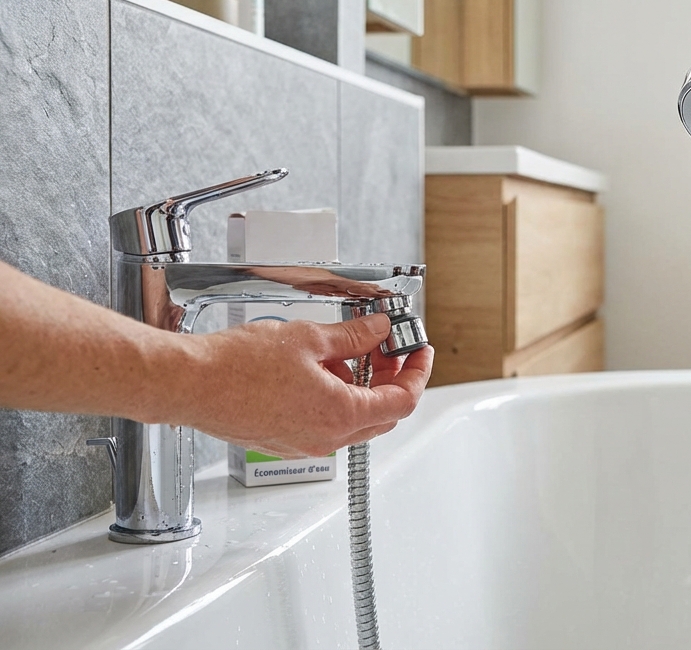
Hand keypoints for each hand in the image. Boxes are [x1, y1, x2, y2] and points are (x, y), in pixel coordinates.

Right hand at [173, 313, 433, 457]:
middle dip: (392, 377)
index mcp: (341, 415)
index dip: (417, 371)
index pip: (402, 399)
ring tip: (351, 350)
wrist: (187, 384)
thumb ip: (353, 337)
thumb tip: (378, 330)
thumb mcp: (309, 339)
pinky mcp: (283, 440)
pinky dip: (336, 397)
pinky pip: (326, 422)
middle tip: (389, 348)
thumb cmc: (235, 367)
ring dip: (362, 386)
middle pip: (383, 413)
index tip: (419, 350)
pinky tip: (322, 368)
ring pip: (354, 419)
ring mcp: (304, 443)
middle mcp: (326, 438)